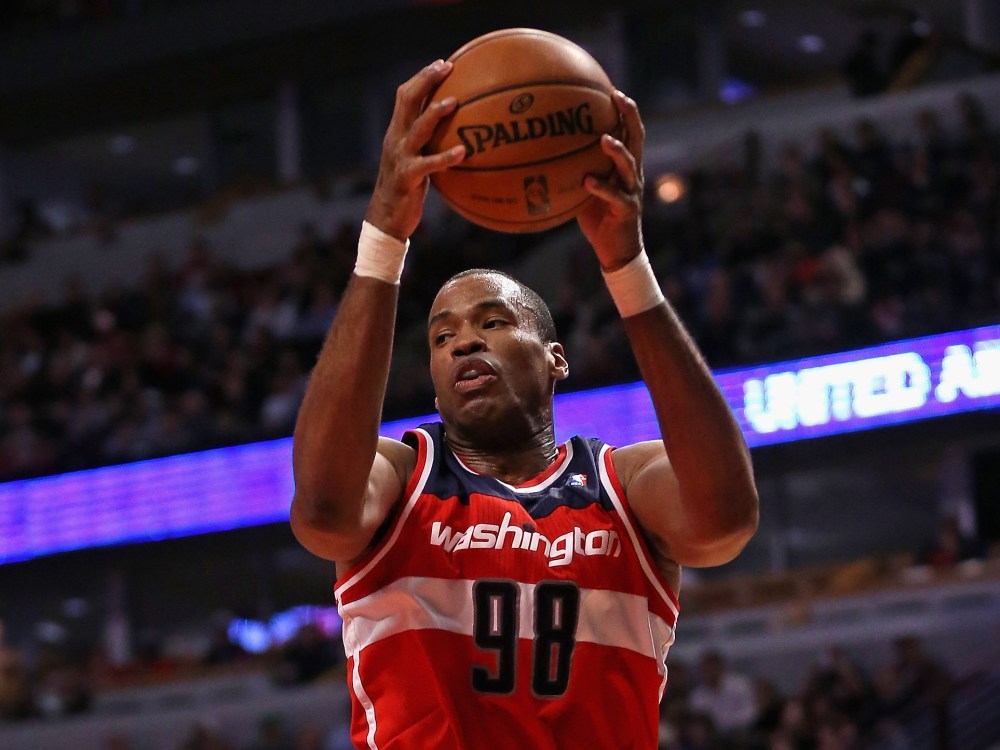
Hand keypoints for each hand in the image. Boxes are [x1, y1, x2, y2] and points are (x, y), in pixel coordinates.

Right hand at [365, 60, 466, 241]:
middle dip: (426, 81)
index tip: (443, 63)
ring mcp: (400, 157)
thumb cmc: (408, 189)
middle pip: (407, 101)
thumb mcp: (417, 161)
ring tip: (454, 102)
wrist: (386, 218)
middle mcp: (396, 139)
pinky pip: (429, 164)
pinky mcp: (407, 177)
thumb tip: (460, 134)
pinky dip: (446, 157)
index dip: (423, 77)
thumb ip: (430, 144)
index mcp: (397, 132)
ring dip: (434, 113)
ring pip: (416, 128)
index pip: (406, 95)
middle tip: (447, 67)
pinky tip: (463, 152)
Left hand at [576, 90, 644, 270]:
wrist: (616, 250)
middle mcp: (632, 173)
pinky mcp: (627, 209)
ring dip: (617, 150)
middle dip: (629, 115)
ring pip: (629, 164)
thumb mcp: (583, 188)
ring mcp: (632, 190)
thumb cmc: (597, 217)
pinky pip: (615, 195)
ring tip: (604, 139)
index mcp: (624, 165)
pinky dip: (602, 187)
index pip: (628, 130)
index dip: (623, 109)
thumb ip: (573, 169)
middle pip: (637, 137)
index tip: (611, 87)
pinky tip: (588, 181)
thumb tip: (541, 153)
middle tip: (617, 97)